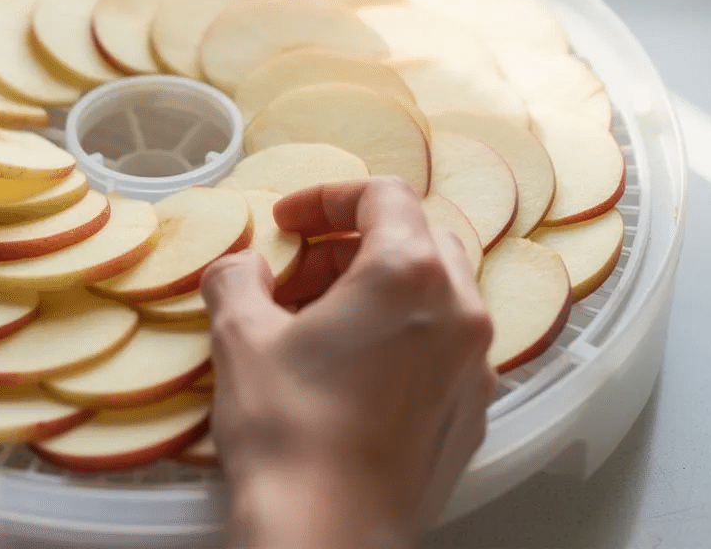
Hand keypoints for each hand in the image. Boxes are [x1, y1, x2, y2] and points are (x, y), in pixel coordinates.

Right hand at [201, 177, 495, 548]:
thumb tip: (239, 268)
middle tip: (300, 275)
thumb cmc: (291, 436)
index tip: (288, 222)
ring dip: (380, 292)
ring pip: (436, 295)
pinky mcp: (472, 413)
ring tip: (320, 327)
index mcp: (408, 274)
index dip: (326, 198)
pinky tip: (351, 374)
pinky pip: (444, 349)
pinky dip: (403, 339)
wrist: (329, 536)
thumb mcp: (240, 338)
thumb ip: (237, 279)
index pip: (382, 196)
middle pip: (416, 240)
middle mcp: (459, 311)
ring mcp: (474, 366)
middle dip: (353, 245)